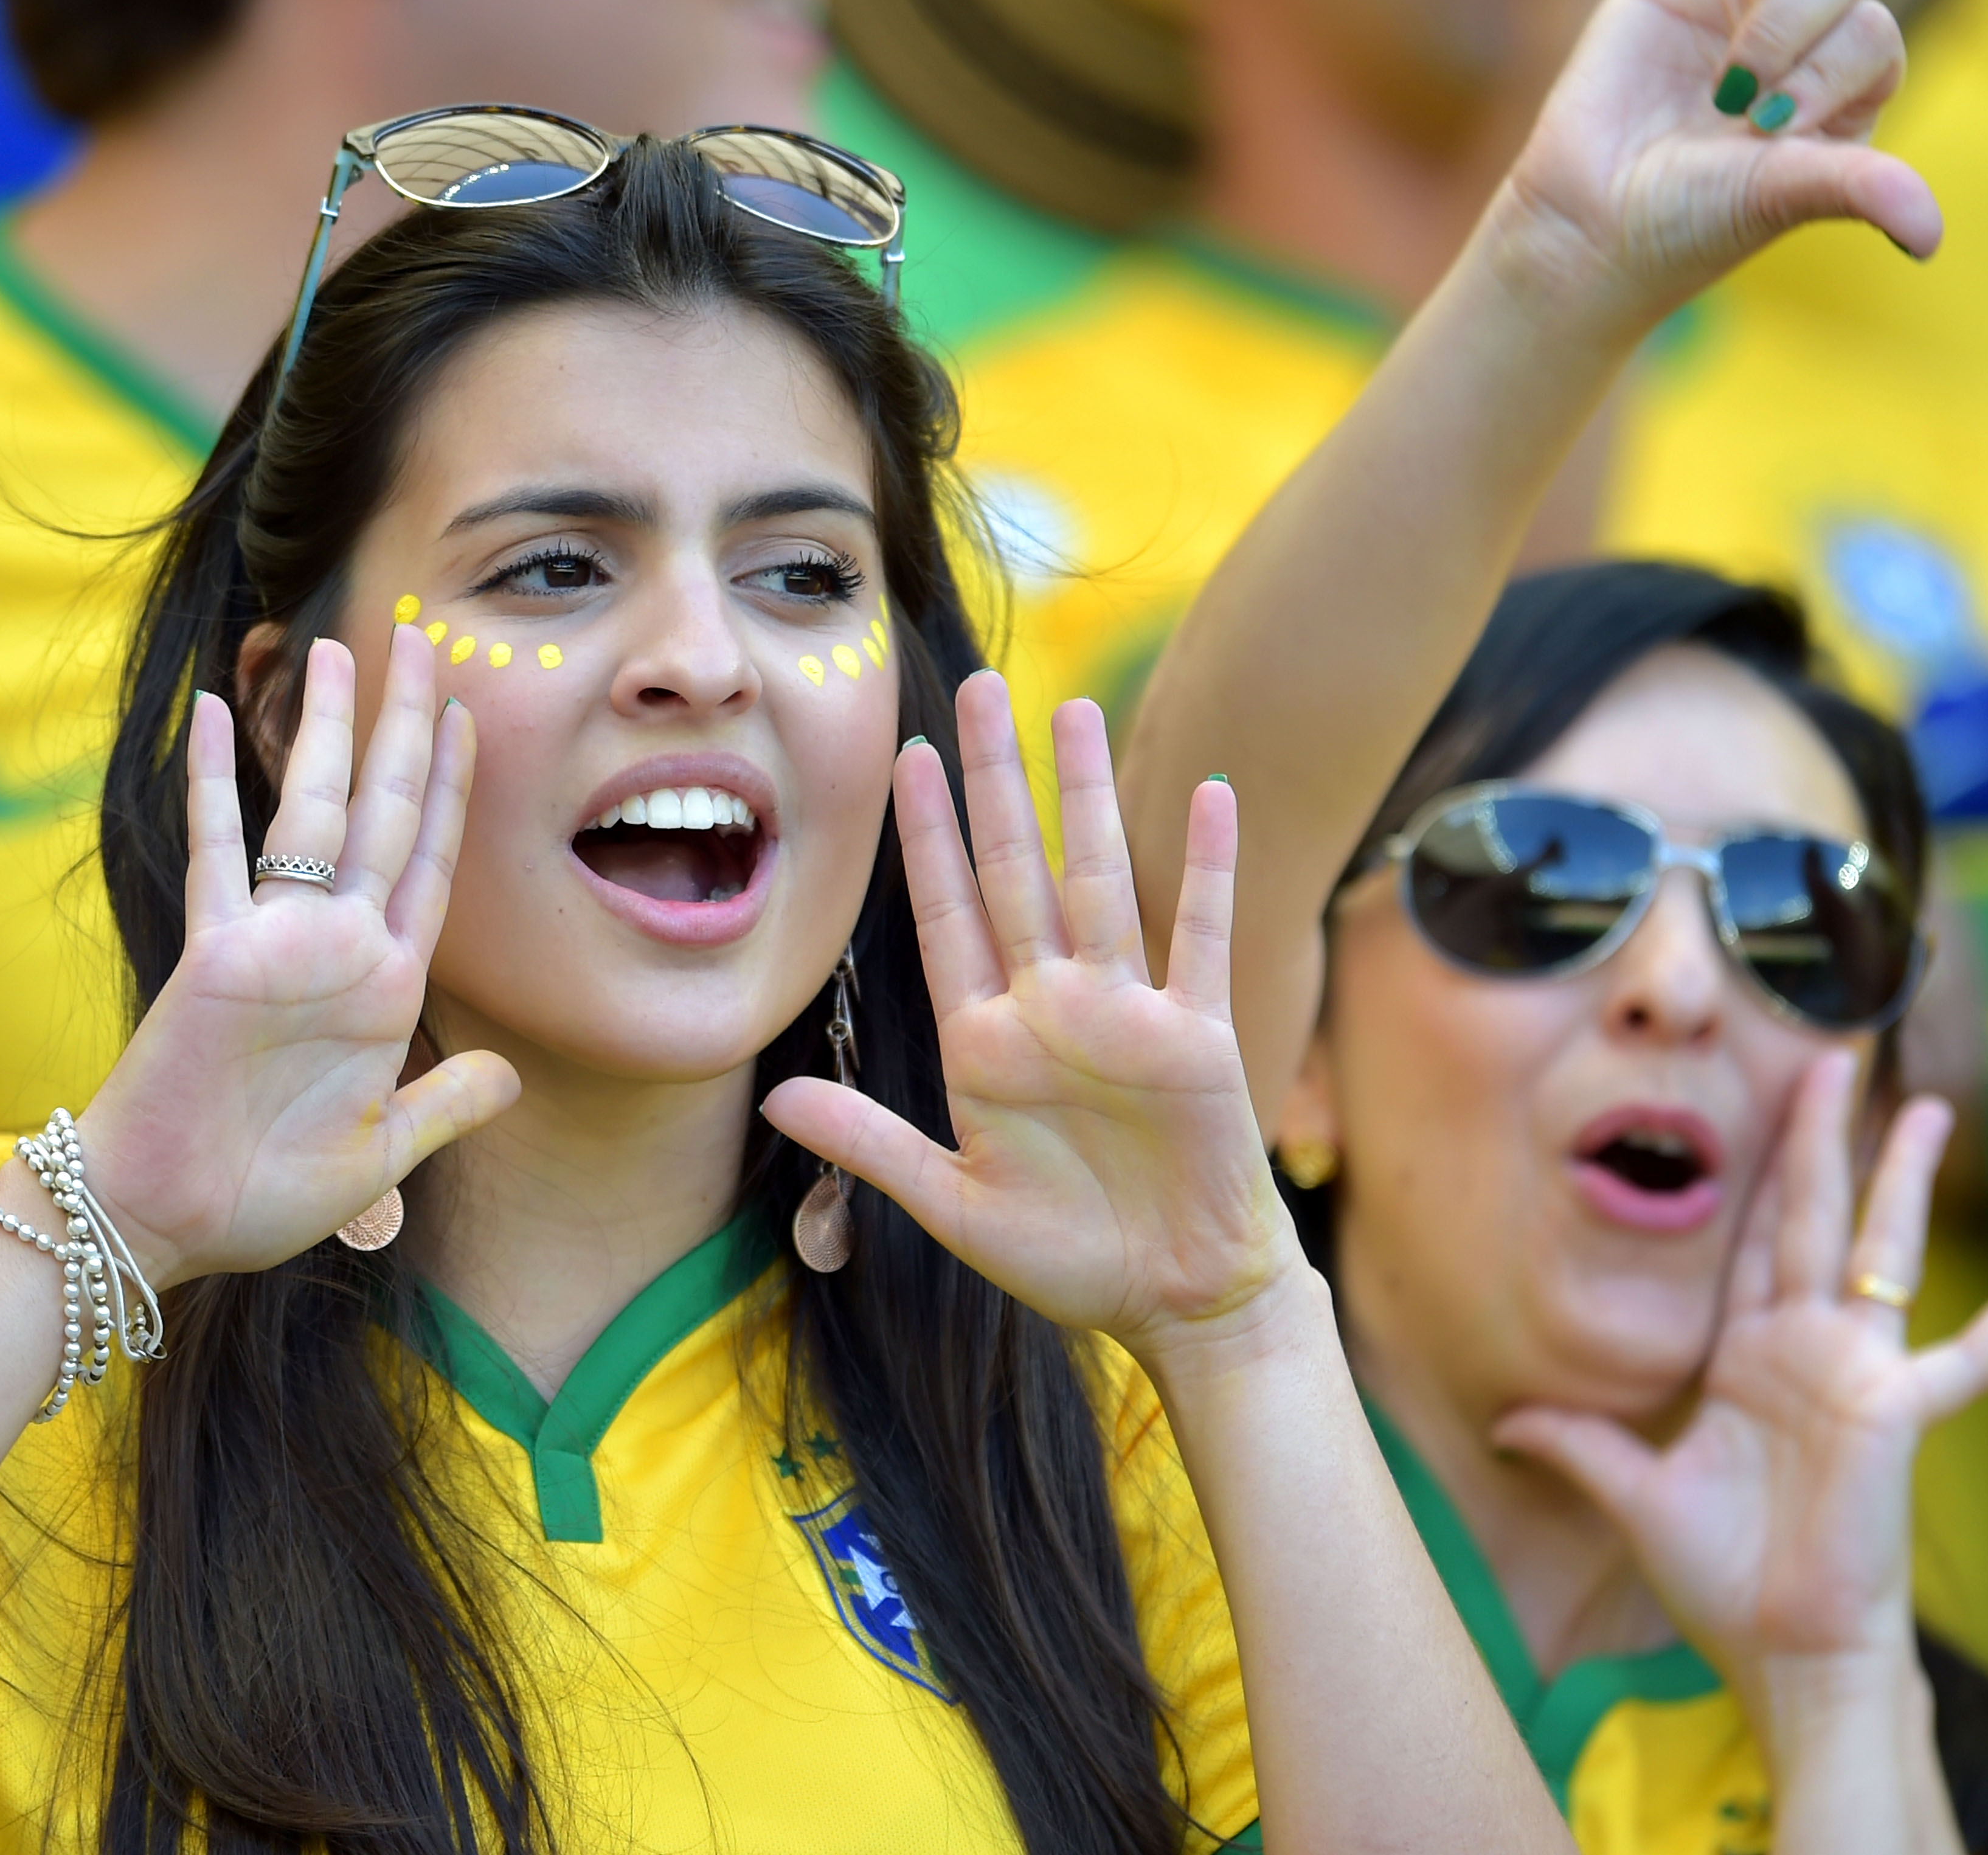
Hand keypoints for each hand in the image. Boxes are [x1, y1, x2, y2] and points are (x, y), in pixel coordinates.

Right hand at [72, 628, 519, 1284]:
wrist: (168, 1221)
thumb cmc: (262, 1195)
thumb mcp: (380, 1154)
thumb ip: (445, 1106)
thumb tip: (510, 1077)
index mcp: (386, 987)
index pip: (432, 860)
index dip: (456, 787)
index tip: (469, 712)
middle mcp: (337, 948)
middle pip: (384, 810)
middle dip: (407, 724)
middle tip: (421, 636)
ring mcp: (276, 942)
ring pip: (310, 809)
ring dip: (326, 730)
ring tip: (337, 648)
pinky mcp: (215, 953)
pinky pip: (219, 851)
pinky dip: (212, 781)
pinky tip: (211, 710)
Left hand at [762, 675, 1302, 1358]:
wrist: (1177, 1299)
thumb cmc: (1068, 1259)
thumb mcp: (953, 1206)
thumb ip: (868, 1147)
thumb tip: (773, 1105)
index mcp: (986, 1044)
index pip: (947, 914)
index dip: (925, 837)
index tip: (903, 758)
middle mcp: (1050, 1010)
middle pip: (1016, 870)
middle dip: (995, 782)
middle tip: (978, 688)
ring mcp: (1125, 1015)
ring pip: (1100, 880)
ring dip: (1089, 797)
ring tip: (1075, 710)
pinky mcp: (1195, 1036)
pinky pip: (1199, 935)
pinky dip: (1208, 869)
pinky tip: (1214, 794)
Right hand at [1487, 0, 1943, 338]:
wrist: (1586, 221)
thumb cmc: (1686, 221)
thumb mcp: (1778, 198)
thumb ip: (1857, 189)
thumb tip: (1931, 239)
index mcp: (1844, 87)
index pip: (1874, 32)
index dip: (1828, 70)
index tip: (1765, 129)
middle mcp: (1803, 33)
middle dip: (1790, 27)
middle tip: (1731, 96)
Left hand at [1493, 1052, 1987, 1710]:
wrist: (1782, 1652)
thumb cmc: (1722, 1580)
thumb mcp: (1631, 1495)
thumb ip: (1575, 1445)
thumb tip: (1501, 1421)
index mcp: (1745, 1359)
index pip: (1747, 1241)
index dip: (1751, 1174)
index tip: (1759, 1106)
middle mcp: (1802, 1350)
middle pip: (1808, 1217)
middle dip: (1817, 1137)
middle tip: (1830, 1056)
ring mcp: (1855, 1374)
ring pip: (1877, 1251)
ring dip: (1897, 1179)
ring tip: (1921, 1107)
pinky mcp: (1896, 1411)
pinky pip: (1967, 1358)